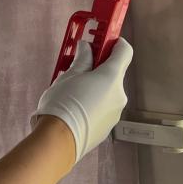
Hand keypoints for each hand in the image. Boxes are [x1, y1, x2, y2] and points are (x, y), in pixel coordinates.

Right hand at [32, 38, 131, 162]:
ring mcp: (115, 113)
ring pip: (107, 94)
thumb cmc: (63, 104)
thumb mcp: (69, 75)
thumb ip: (82, 59)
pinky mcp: (106, 128)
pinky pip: (101, 110)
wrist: (58, 141)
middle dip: (97, 69)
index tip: (101, 41)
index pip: (124, 51)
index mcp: (112, 77)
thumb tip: (86, 48)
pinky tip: (73, 110)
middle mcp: (119, 95)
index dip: (114, 43)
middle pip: (113, 75)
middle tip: (77, 69)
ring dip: (94, 89)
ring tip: (71, 93)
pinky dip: (92, 106)